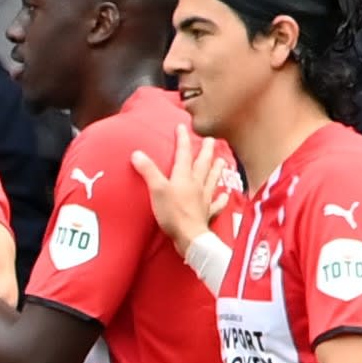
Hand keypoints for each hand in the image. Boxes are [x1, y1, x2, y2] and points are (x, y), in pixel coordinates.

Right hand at [128, 122, 232, 248]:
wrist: (190, 236)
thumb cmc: (172, 213)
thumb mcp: (157, 190)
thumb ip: (148, 171)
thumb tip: (137, 153)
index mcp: (184, 177)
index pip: (184, 154)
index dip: (182, 139)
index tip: (182, 126)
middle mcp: (197, 184)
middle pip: (203, 164)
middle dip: (206, 151)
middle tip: (210, 140)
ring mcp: (204, 198)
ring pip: (212, 179)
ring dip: (217, 169)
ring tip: (221, 161)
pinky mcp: (207, 212)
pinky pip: (217, 204)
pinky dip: (221, 199)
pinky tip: (224, 196)